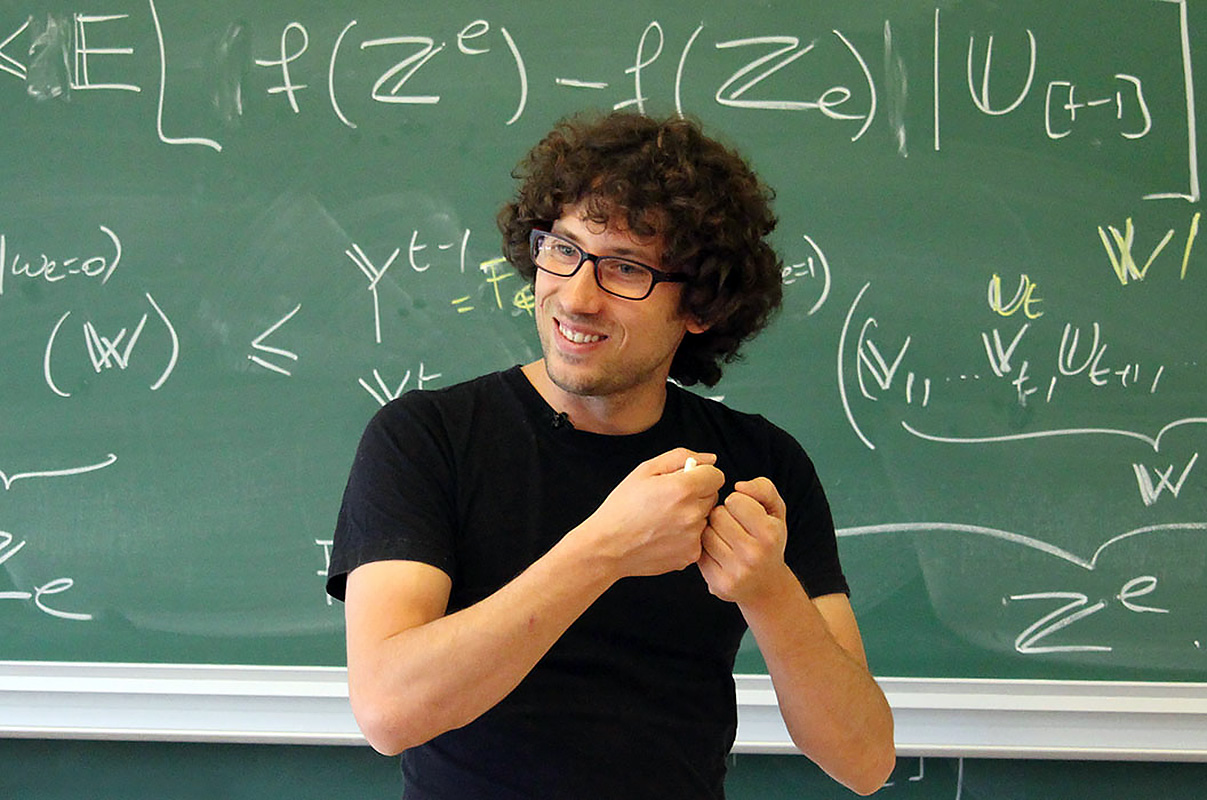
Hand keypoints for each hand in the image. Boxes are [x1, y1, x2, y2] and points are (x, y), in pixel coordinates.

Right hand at [580, 448, 723, 578]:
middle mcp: (692, 514)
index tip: (684, 481)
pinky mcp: (690, 556)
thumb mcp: (645, 470)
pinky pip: (698, 539)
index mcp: (683, 489)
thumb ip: (680, 457)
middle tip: (669, 501)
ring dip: (692, 516)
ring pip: (705, 519)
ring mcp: (693, 537)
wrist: (608, 547)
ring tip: (664, 520)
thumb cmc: (622, 507)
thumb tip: (711, 459)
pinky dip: (686, 537)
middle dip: (696, 495)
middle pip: (712, 497)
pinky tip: (664, 536)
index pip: (716, 476)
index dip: (700, 475)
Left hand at [697, 477, 789, 604]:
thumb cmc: (769, 541)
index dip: (737, 502)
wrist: (766, 586)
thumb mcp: (776, 511)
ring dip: (712, 532)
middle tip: (733, 525)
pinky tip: (719, 553)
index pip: (735, 500)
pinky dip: (706, 550)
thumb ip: (763, 489)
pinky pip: (699, 554)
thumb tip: (739, 486)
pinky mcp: (719, 584)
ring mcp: (735, 572)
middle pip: (717, 515)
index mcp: (769, 534)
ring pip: (705, 534)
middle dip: (722, 515)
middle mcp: (753, 555)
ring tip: (725, 538)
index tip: (743, 511)